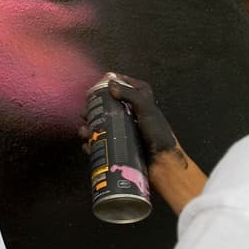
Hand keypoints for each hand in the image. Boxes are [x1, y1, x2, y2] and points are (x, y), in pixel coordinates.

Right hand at [79, 72, 206, 215]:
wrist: (163, 166)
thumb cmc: (159, 136)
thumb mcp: (147, 110)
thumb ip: (130, 94)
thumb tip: (110, 84)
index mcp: (142, 103)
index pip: (126, 85)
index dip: (113, 83)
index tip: (99, 85)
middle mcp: (132, 115)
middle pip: (108, 106)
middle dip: (94, 108)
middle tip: (86, 112)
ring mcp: (124, 132)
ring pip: (101, 125)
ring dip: (89, 128)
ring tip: (85, 132)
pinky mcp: (119, 147)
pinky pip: (102, 143)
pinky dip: (92, 144)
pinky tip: (88, 145)